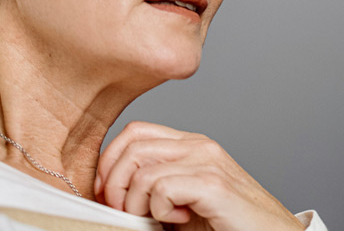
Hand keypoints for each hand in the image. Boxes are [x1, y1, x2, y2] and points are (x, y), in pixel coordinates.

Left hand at [95, 121, 303, 230]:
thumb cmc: (227, 225)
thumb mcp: (181, 203)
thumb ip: (153, 190)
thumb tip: (106, 193)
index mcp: (192, 146)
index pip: (135, 132)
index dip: (110, 164)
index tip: (110, 198)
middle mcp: (200, 146)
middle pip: (131, 144)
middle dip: (114, 186)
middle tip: (127, 215)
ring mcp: (209, 162)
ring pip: (141, 170)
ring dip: (135, 205)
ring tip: (158, 221)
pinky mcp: (214, 184)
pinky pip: (161, 188)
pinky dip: (159, 212)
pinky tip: (181, 220)